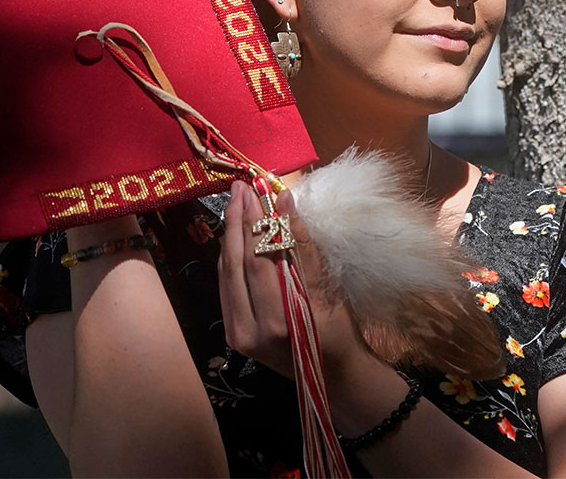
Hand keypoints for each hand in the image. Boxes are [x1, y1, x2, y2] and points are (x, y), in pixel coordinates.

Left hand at [218, 179, 372, 378]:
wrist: (335, 376)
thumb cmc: (340, 332)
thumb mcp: (328, 288)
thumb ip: (303, 246)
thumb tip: (286, 203)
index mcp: (277, 322)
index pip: (257, 260)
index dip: (255, 222)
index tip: (257, 189)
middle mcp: (249, 331)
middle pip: (234, 265)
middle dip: (237, 222)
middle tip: (240, 188)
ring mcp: (237, 335)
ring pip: (225, 275)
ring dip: (230, 236)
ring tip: (237, 203)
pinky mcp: (233, 334)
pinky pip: (227, 287)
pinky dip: (230, 258)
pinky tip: (236, 235)